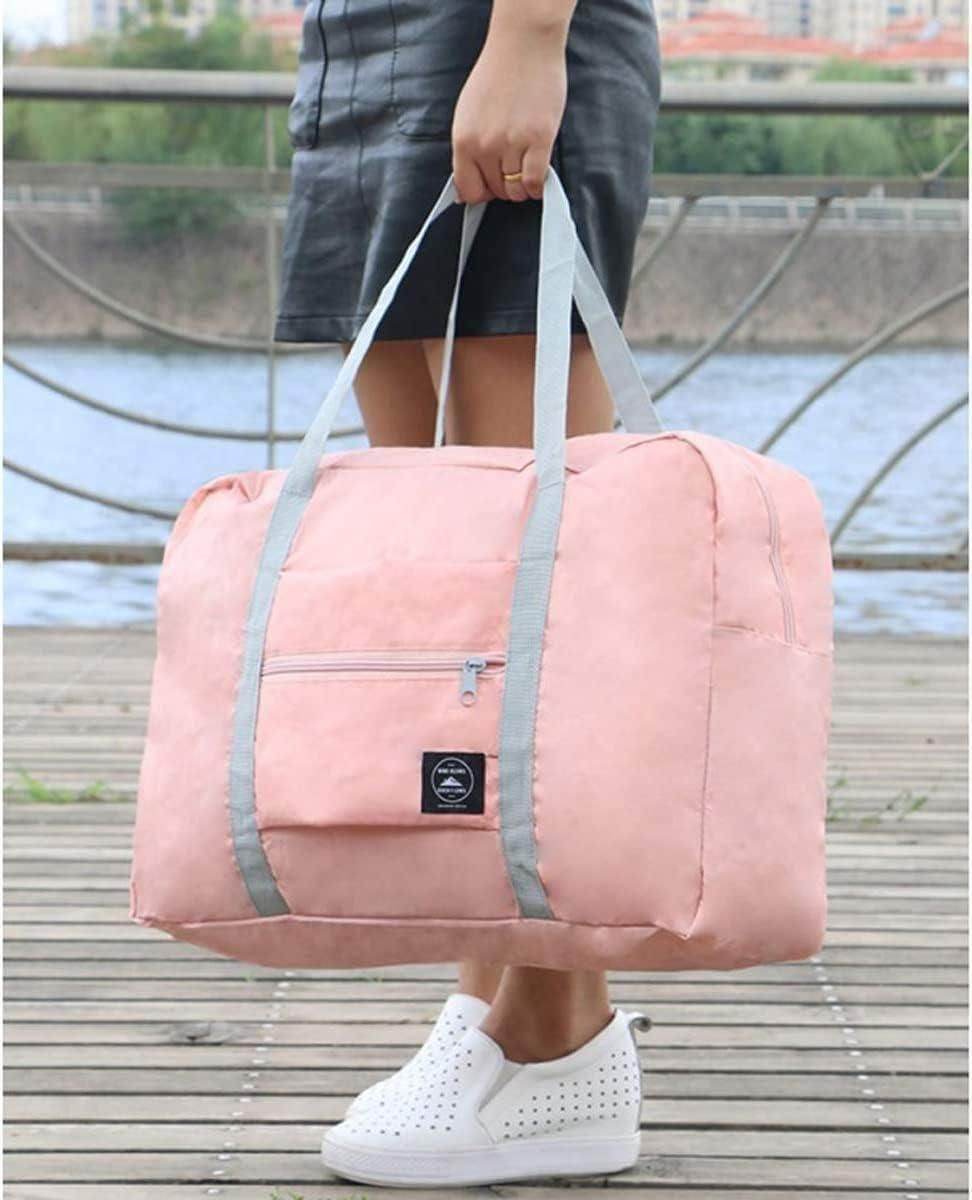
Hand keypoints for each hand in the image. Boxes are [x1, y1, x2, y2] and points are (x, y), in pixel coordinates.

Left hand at [451, 7, 571, 204]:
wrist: (524, 45)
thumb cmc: (498, 74)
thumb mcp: (467, 114)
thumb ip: (466, 150)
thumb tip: (465, 188)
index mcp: (463, 139)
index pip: (468, 190)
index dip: (481, 193)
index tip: (490, 186)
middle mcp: (485, 145)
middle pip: (495, 191)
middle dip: (504, 185)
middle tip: (512, 166)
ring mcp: (512, 144)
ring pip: (516, 191)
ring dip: (522, 186)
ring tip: (525, 165)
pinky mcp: (539, 140)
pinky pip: (535, 182)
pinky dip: (538, 186)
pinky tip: (538, 172)